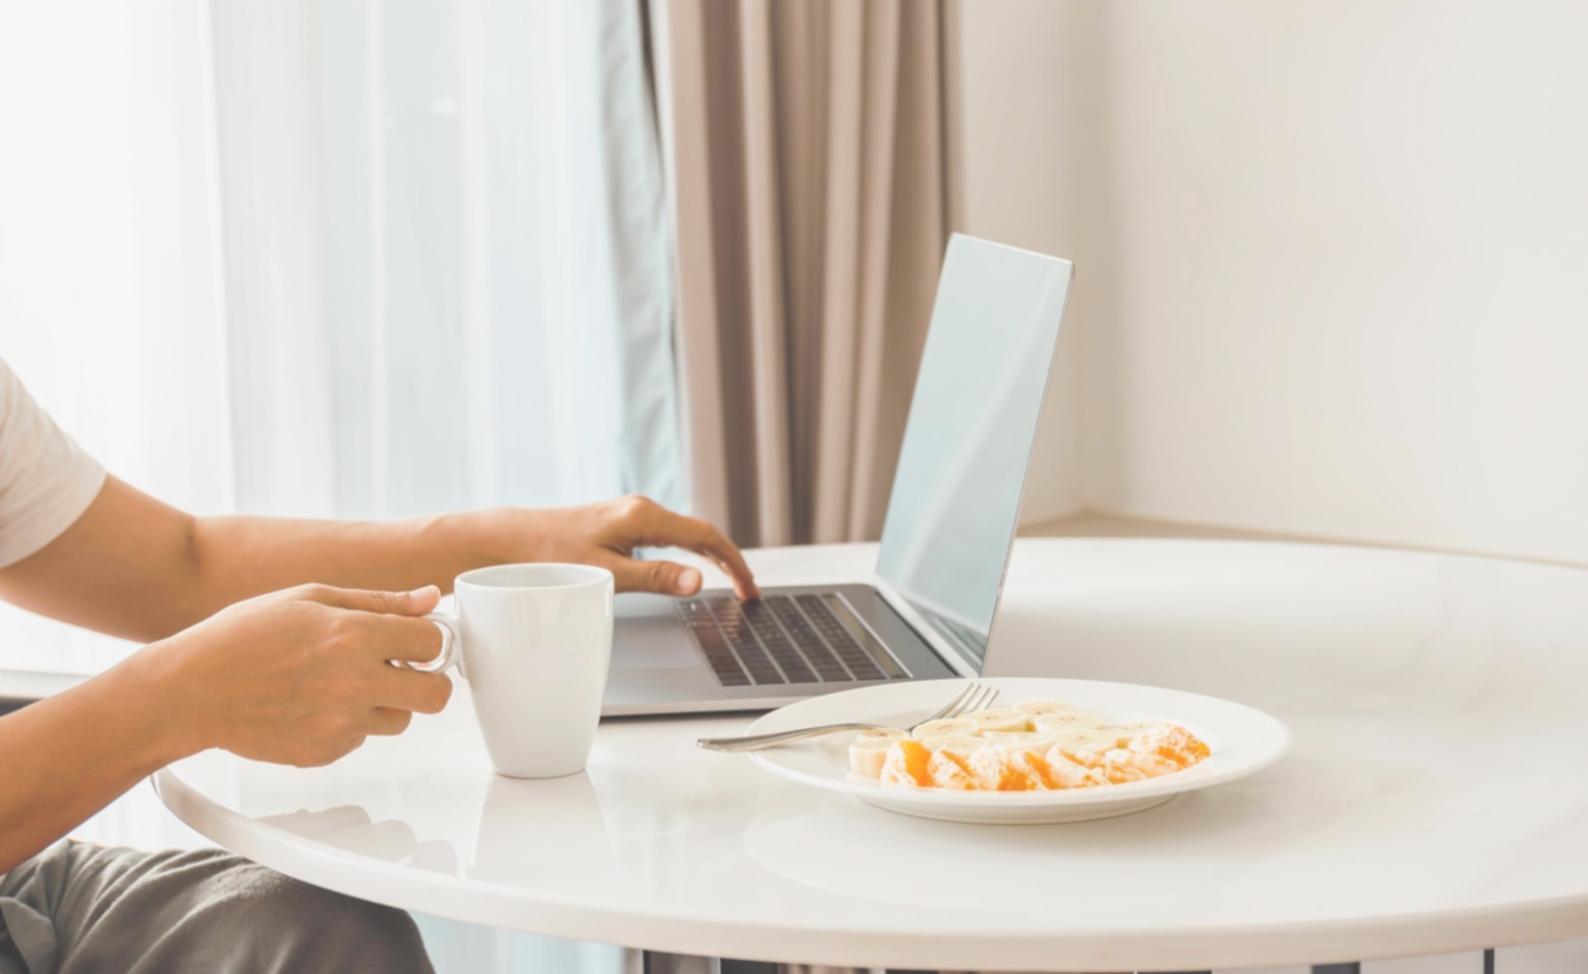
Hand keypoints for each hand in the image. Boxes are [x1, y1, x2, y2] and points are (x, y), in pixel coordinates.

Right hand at [150, 583, 452, 766]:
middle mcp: (355, 682)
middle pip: (436, 695)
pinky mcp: (325, 753)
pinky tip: (312, 704)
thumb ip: (379, 601)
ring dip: (385, 703)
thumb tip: (429, 598)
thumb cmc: (243, 637)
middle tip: (403, 671)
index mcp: (355, 635)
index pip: (434, 643)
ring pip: (400, 720)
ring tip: (341, 684)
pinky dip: (347, 724)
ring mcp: (341, 723)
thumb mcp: (311, 598)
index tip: (417, 641)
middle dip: (427, 681)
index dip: (429, 640)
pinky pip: (360, 738)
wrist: (191, 690)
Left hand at [471, 495, 758, 599]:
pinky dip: (688, 553)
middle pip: (700, 533)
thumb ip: (653, 578)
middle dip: (728, 560)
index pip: (706, 537)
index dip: (733, 563)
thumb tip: (697, 582)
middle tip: (747, 590)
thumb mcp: (604, 573)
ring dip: (710, 556)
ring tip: (729, 581)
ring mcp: (629, 515)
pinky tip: (688, 569)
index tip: (749, 588)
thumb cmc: (547, 556)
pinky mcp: (618, 524)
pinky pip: (667, 536)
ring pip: (684, 533)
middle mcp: (640, 509)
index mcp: (643, 517)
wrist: (507, 540)